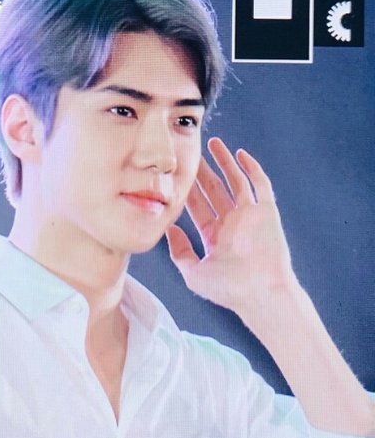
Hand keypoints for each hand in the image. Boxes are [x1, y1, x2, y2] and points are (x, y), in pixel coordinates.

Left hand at [166, 137, 294, 318]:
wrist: (260, 293)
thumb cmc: (229, 290)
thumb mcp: (194, 273)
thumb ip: (180, 252)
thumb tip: (170, 229)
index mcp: (215, 237)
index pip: (198, 208)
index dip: (186, 190)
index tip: (174, 173)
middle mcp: (232, 224)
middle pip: (214, 191)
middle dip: (202, 172)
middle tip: (189, 151)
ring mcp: (250, 216)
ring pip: (236, 182)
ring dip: (225, 163)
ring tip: (213, 143)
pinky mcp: (267, 212)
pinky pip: (260, 185)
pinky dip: (251, 168)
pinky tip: (239, 154)